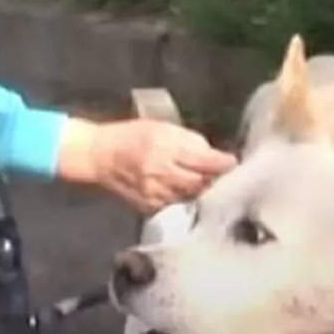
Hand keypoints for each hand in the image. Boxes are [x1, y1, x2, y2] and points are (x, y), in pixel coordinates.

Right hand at [56, 118, 237, 212]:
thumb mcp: (161, 127)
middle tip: (219, 172)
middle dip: (213, 178)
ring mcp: (155, 192)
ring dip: (199, 188)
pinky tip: (181, 189)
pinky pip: (175, 204)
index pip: (204, 160)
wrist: (99, 157)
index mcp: (166, 148)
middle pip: (201, 182)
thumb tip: (212, 154)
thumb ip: (188, 140)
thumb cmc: (132, 136)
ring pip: (191, 195)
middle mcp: (162, 172)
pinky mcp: (149, 206)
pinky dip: (182, 197)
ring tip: (201, 180)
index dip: (222, 163)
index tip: (234, 162)